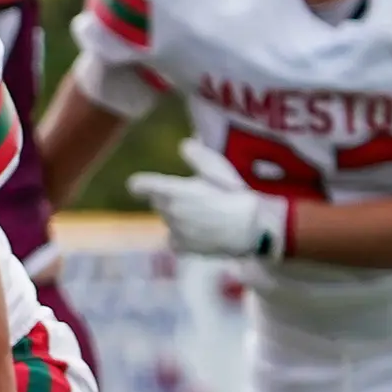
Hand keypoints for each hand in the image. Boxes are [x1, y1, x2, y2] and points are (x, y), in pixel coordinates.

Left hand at [127, 141, 292, 258]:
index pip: (140, 185)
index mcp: (173, 190)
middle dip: (169, 197)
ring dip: (177, 214)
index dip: (141, 183)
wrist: (251, 230)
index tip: (142, 184)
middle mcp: (168, 211)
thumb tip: (184, 145)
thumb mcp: (219, 169)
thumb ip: (198, 157)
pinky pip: (174, 237)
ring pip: (167, 218)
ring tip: (204, 213)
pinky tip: (201, 230)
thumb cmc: (235, 195)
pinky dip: (182, 234)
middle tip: (196, 196)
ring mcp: (174, 231)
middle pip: (157, 201)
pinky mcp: (181, 247)